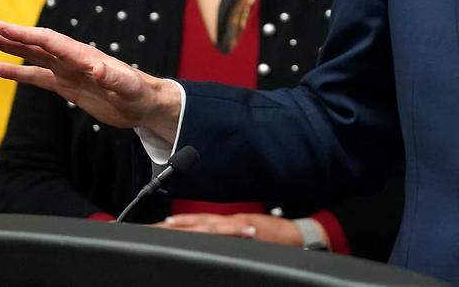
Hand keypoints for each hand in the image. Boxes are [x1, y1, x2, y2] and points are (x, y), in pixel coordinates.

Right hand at [0, 21, 179, 140]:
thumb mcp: (128, 87)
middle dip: (9, 36)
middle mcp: (73, 60)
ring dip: (8, 48)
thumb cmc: (140, 93)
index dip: (27, 34)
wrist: (145, 104)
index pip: (50, 42)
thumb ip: (113, 78)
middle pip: (36, 44)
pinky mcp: (67, 86)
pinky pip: (37, 77)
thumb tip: (97, 68)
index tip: (3, 27)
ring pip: (32, 56)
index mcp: (84, 56)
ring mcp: (68, 71)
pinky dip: (17, 72)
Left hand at [157, 213, 306, 246]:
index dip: (184, 221)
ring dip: (191, 224)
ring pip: (210, 223)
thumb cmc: (275, 236)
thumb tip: (214, 239)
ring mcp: (240, 227)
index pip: (202, 220)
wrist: (296, 234)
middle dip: (182, 223)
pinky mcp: (249, 232)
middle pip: (202, 221)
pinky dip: (215, 229)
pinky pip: (227, 231)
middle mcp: (233, 222)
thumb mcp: (249, 232)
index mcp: (231, 222)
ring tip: (173, 225)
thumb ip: (232, 234)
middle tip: (161, 223)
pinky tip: (203, 232)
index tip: (165, 223)